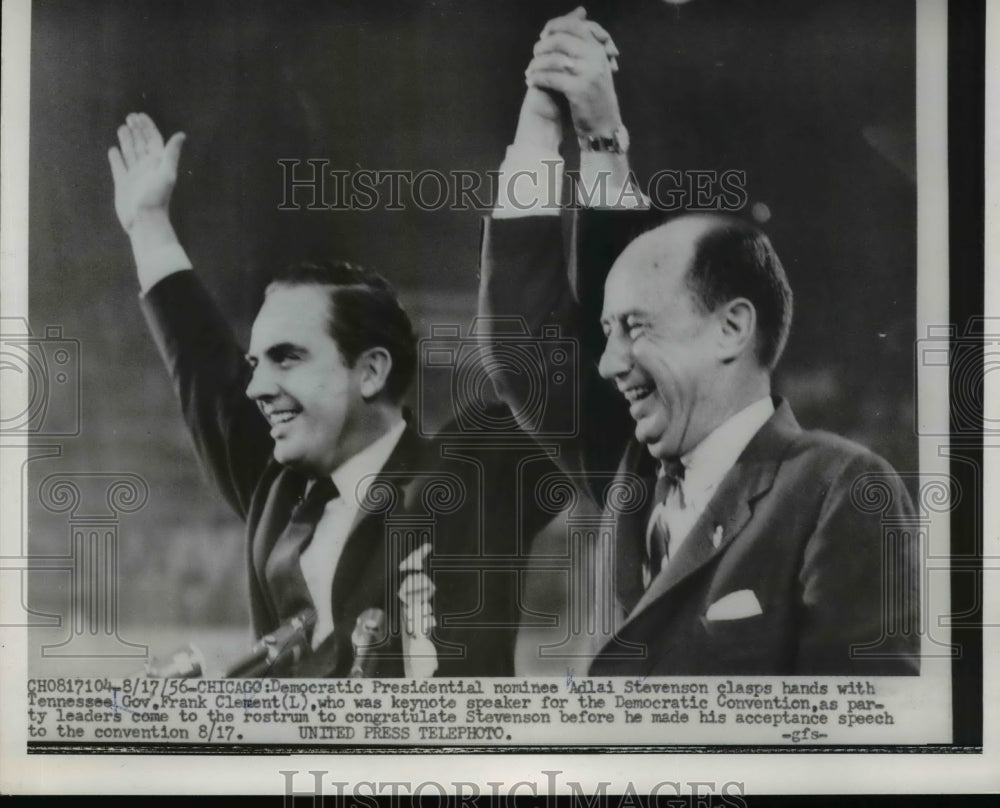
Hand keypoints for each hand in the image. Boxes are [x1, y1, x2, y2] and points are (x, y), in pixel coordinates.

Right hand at [107, 113, 185, 233]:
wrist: (145, 221)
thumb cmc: (156, 198)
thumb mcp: (166, 173)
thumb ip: (171, 153)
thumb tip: (181, 134)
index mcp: (157, 163)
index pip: (153, 139)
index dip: (147, 127)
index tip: (140, 115)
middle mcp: (146, 167)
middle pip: (141, 143)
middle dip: (136, 130)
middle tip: (130, 116)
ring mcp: (134, 175)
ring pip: (130, 152)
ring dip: (126, 140)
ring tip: (122, 127)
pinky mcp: (123, 184)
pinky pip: (119, 167)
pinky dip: (116, 158)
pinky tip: (113, 150)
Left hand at [527, 8, 621, 136]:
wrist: (604, 124)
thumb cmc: (595, 94)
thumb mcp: (595, 64)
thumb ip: (585, 40)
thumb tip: (578, 11)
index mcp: (598, 48)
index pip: (574, 25)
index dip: (555, 26)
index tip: (543, 35)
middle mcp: (595, 57)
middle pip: (561, 40)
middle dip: (543, 46)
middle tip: (534, 54)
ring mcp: (588, 73)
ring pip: (553, 59)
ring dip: (536, 64)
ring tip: (529, 71)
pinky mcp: (578, 89)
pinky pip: (550, 78)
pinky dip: (537, 79)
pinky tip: (531, 82)